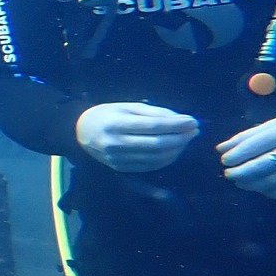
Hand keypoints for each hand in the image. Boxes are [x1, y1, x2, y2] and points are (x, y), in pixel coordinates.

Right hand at [75, 102, 199, 171]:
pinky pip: (151, 166)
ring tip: (186, 138)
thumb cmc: (107, 114)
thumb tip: (181, 120)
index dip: (177, 125)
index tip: (193, 121)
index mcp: (117, 124)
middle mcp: (117, 144)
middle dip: (181, 138)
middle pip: (158, 144)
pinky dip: (167, 159)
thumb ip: (153, 112)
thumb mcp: (127, 107)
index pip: (154, 126)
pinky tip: (175, 149)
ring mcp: (118, 159)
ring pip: (157, 157)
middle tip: (194, 130)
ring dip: (177, 149)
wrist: (81, 132)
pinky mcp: (121, 168)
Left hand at [218, 109, 275, 197]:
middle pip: (262, 166)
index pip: (255, 145)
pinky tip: (262, 188)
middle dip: (239, 173)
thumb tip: (221, 148)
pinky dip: (271, 192)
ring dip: (252, 185)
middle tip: (229, 174)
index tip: (225, 160)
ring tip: (242, 182)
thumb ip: (250, 135)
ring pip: (273, 181)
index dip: (236, 156)